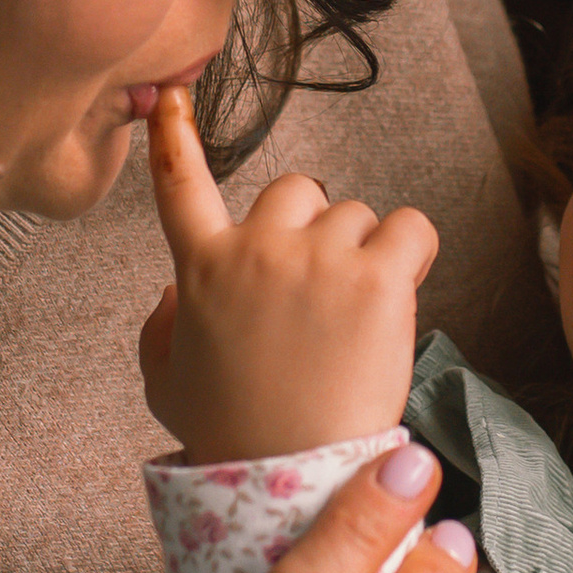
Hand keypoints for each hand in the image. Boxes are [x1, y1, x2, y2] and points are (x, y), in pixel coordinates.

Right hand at [141, 85, 436, 461]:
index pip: (180, 187)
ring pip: (357, 216)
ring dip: (365, 254)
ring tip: (357, 320)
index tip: (170, 98)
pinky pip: (411, 228)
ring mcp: (317, 258)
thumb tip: (171, 293)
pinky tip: (400, 295)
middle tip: (323, 294)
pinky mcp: (377, 276)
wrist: (290, 474)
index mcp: (202, 271)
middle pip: (297, 192)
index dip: (173, 137)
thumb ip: (159, 333)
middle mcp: (257, 250)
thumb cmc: (233, 437)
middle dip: (315, 231)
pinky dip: (413, 255)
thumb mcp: (167, 387)